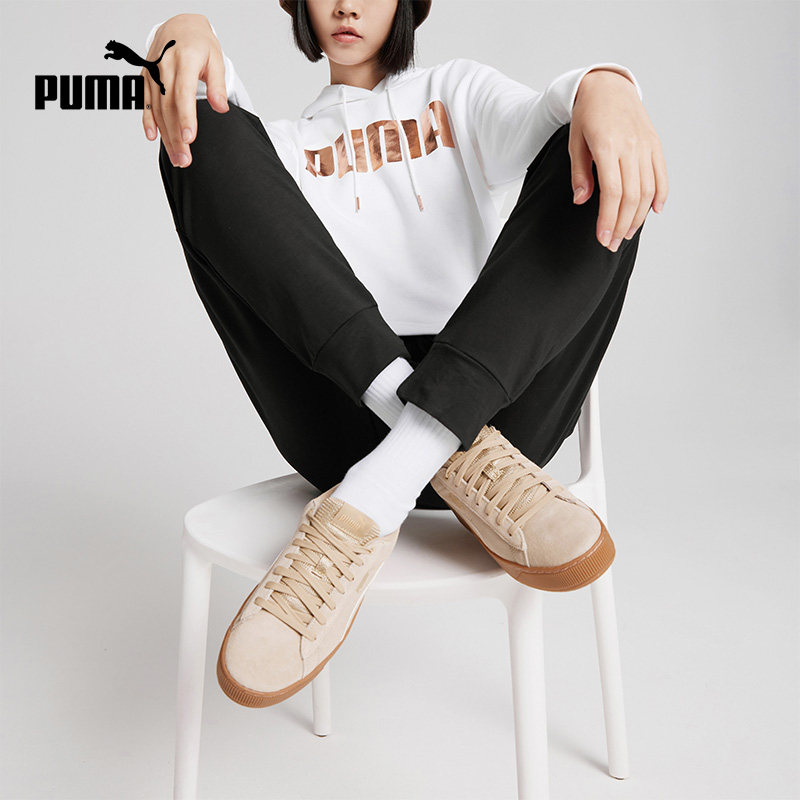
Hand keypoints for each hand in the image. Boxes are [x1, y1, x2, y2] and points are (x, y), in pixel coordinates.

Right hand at [141, 13, 229, 167]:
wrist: (179, 26)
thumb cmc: (200, 45)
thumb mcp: (216, 59)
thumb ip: (218, 84)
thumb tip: (221, 108)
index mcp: (185, 59)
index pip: (184, 93)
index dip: (186, 117)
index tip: (189, 138)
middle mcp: (165, 65)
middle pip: (169, 107)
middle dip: (176, 136)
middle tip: (185, 160)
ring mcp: (153, 72)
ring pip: (157, 109)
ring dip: (165, 135)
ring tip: (177, 157)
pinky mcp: (146, 77)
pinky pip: (146, 101)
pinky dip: (148, 120)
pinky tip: (154, 137)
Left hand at [569, 69, 667, 251]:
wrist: (608, 86)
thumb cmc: (587, 115)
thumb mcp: (574, 142)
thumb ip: (580, 173)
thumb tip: (582, 201)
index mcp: (608, 146)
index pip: (612, 192)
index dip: (608, 219)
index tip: (602, 238)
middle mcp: (631, 146)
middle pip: (631, 196)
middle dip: (622, 224)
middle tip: (612, 244)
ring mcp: (645, 145)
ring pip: (648, 188)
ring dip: (639, 216)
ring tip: (627, 233)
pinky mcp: (654, 144)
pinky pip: (661, 174)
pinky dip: (660, 194)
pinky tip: (654, 212)